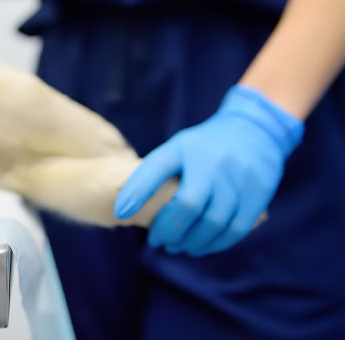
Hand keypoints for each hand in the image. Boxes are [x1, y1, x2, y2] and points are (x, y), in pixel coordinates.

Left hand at [114, 85, 302, 255]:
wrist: (254, 130)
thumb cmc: (203, 147)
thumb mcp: (176, 149)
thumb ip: (156, 173)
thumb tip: (126, 207)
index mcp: (184, 148)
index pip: (156, 169)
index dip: (135, 192)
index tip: (120, 214)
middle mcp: (212, 162)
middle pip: (188, 204)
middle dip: (168, 229)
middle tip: (157, 241)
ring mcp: (237, 179)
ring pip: (213, 222)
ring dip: (191, 242)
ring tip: (177, 247)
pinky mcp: (257, 195)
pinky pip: (235, 229)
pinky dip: (214, 244)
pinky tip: (200, 247)